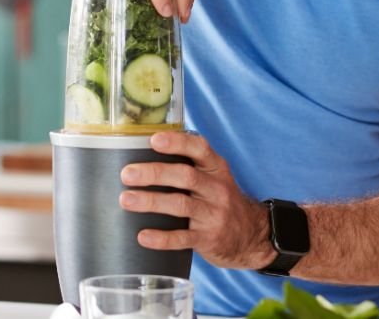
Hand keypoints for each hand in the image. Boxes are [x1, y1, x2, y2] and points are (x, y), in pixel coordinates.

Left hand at [119, 131, 274, 269]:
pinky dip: (162, 238)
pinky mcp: (208, 239)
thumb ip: (190, 165)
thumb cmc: (221, 201)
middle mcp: (217, 189)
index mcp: (216, 169)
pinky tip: (143, 236)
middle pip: (186, 176)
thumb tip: (145, 150)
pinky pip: (184, 238)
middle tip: (127, 174)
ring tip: (126, 200)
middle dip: (154, 173)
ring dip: (151, 201)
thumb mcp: (214, 178)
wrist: (252, 236)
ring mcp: (214, 215)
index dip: (177, 142)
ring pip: (181, 205)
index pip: (199, 149)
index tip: (154, 140)